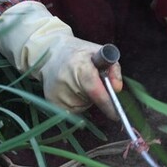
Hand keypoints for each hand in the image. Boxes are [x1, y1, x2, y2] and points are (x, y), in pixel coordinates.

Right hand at [0, 1, 121, 118]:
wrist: (50, 53)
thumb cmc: (79, 53)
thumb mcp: (100, 52)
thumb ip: (113, 69)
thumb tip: (117, 89)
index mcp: (79, 66)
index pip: (95, 90)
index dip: (107, 104)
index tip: (116, 114)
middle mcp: (65, 80)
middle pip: (90, 100)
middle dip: (97, 96)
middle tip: (91, 80)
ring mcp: (56, 92)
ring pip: (82, 107)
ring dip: (86, 99)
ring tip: (79, 82)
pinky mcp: (51, 101)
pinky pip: (72, 110)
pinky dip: (76, 103)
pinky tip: (71, 89)